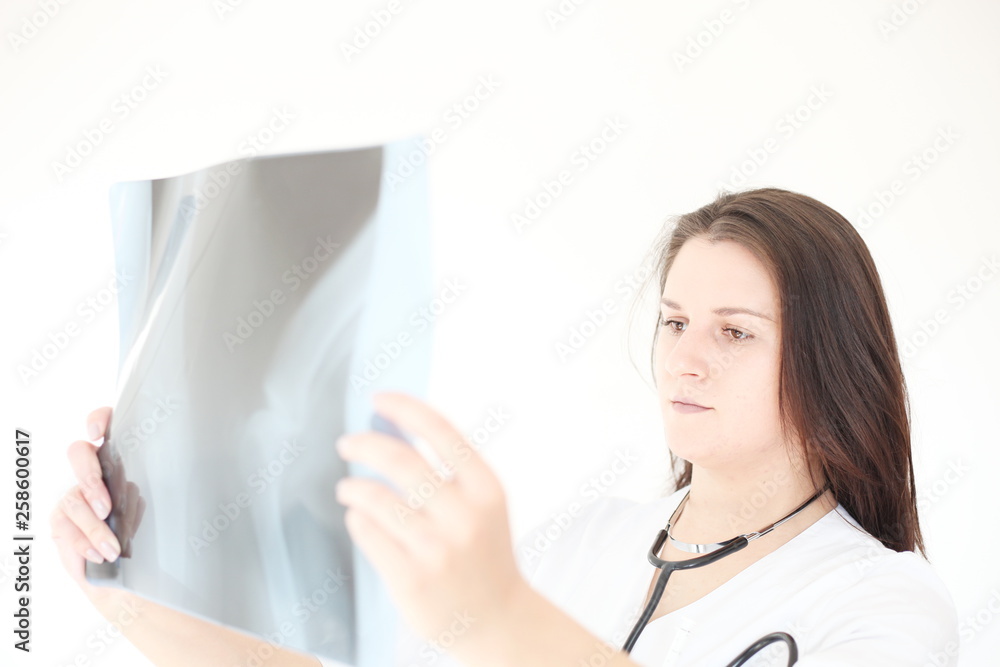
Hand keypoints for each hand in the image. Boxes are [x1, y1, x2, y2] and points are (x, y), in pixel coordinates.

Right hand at [49, 407, 144, 603]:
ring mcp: (74, 495)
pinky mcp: (61, 520)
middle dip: (90, 477)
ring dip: (94, 527)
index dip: (99, 419)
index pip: (106, 425)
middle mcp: (94, 472)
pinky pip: (66, 527)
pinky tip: (99, 554)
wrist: (126, 571)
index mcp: (121, 460)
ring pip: (73, 498)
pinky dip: (85, 542)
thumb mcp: (157, 506)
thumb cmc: (147, 533)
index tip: (98, 432)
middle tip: (106, 507)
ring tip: (112, 547)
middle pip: (78, 453)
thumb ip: (153, 489)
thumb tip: (170, 478)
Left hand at [334, 392, 526, 662]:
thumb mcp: (483, 505)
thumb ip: (450, 471)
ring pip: (375, 497)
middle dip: (364, 445)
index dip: (405, 408)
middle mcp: (465, 516)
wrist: (498, 619)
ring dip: (353, 487)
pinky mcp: (412, 578)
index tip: (378, 398)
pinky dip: (358, 519)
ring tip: (348, 489)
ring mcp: (438, 549)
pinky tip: (361, 519)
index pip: (441, 431)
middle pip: (400, 459)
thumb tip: (392, 428)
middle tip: (347, 443)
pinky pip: (368, 533)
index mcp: (487, 489)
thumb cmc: (482, 553)